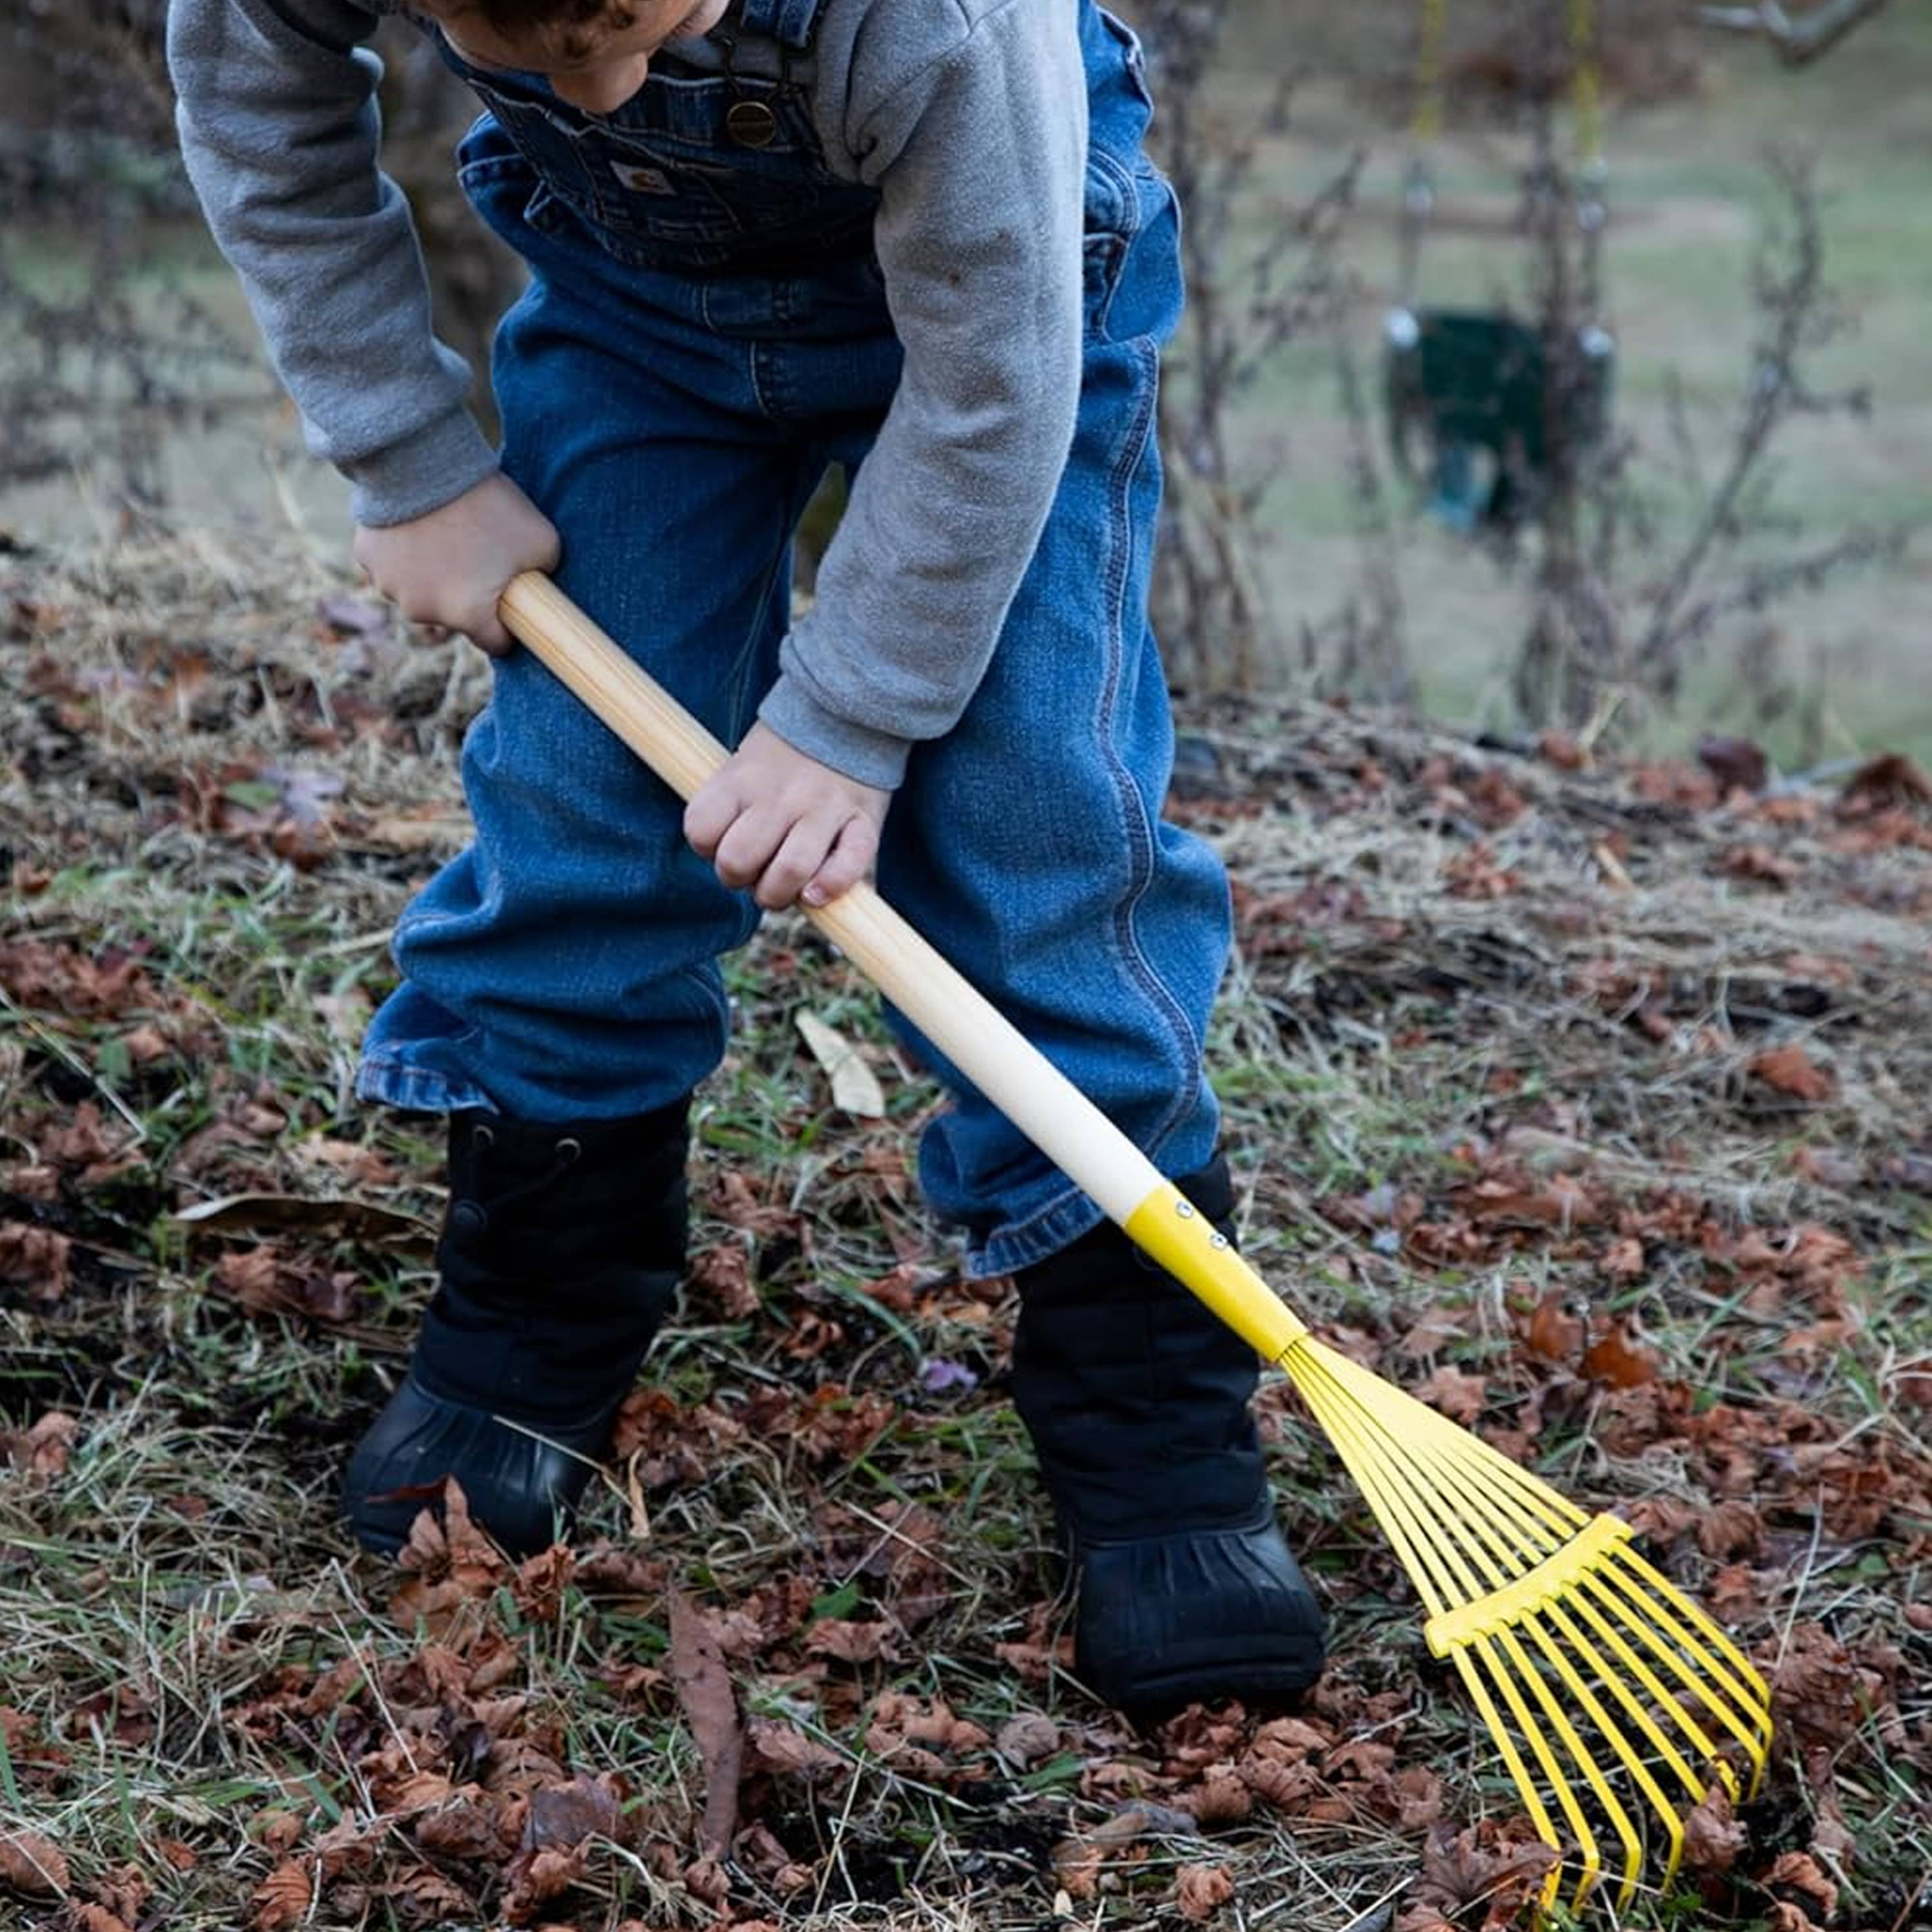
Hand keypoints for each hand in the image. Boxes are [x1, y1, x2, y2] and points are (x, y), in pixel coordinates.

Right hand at [353, 472, 560, 653]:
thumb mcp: (543, 541)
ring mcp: (391, 586)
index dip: (507, 624)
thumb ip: (544, 573)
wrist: (425, 460)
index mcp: (469, 616)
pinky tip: (418, 524)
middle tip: (478, 553)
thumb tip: (540, 582)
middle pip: (454, 615)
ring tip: (446, 535)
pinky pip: (392, 565)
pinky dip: (405, 551)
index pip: (495, 642)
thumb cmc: (489, 504)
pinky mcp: (367, 559)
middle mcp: (425, 612)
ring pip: (420, 591)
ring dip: (432, 574)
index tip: (510, 601)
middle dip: (467, 593)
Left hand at [684, 723, 889, 910]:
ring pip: (789, 871)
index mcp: (741, 779)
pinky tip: (817, 894)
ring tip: (785, 887)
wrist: (847, 714)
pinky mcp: (862, 822)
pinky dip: (831, 887)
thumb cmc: (785, 755)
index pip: (701, 833)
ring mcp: (823, 808)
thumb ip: (728, 807)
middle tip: (755, 872)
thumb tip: (729, 863)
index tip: (724, 843)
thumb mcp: (743, 764)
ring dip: (779, 894)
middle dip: (740, 880)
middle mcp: (779, 794)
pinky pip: (848, 866)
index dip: (708, 850)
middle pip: (738, 861)